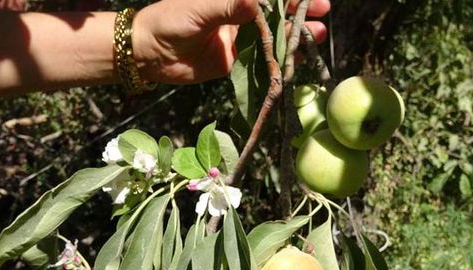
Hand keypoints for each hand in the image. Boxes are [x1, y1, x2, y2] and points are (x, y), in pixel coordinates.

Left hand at [133, 0, 330, 84]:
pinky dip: (281, 58)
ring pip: (275, 34)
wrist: (150, 54)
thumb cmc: (170, 21)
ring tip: (318, 33)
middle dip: (300, 10)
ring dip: (296, 34)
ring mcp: (240, 37)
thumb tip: (259, 3)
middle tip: (322, 10)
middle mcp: (239, 14)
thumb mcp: (200, 8)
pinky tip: (298, 56)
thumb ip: (230, 6)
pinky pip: (264, 58)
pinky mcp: (237, 60)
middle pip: (277, 12)